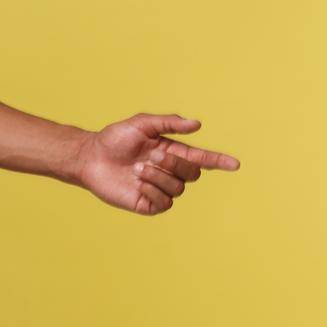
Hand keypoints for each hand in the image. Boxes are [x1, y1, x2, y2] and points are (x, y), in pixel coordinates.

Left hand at [71, 113, 240, 215]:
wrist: (91, 158)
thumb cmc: (114, 139)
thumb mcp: (141, 124)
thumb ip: (169, 123)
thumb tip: (197, 124)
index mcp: (172, 152)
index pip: (202, 159)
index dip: (219, 161)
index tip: (236, 164)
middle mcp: (169, 172)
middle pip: (192, 174)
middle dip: (174, 164)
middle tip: (151, 156)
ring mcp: (160, 189)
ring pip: (178, 188)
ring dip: (158, 177)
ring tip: (137, 169)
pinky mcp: (149, 204)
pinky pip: (164, 203)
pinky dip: (152, 191)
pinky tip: (136, 183)